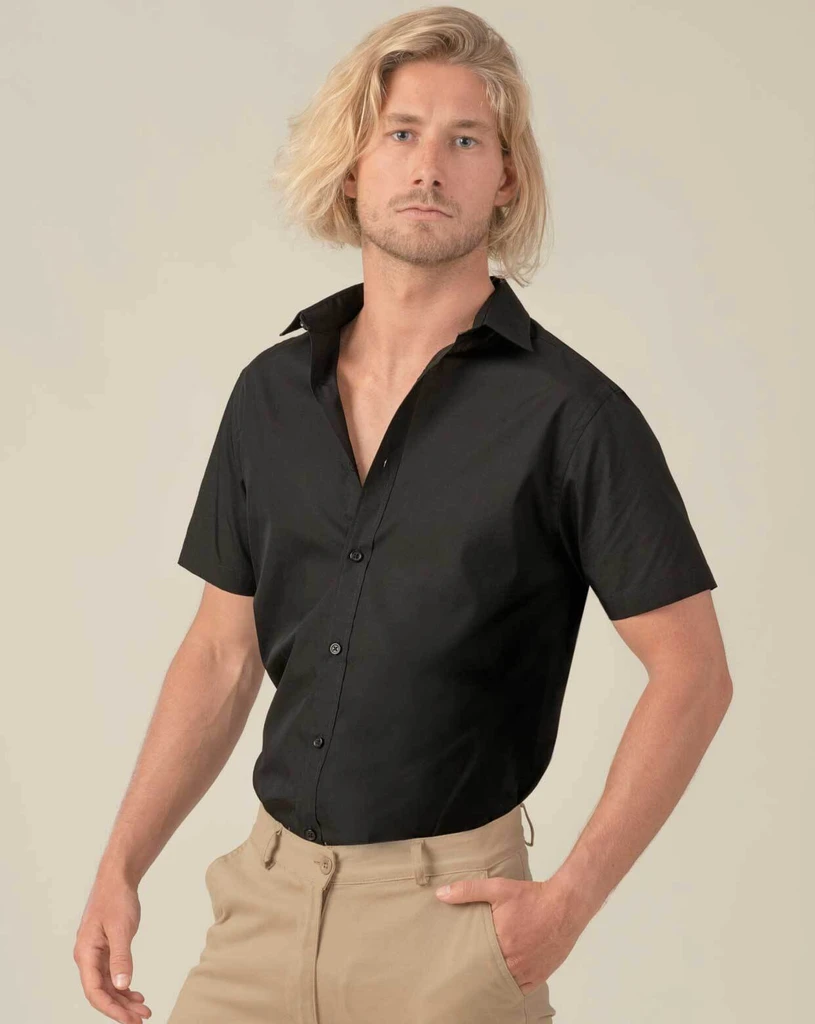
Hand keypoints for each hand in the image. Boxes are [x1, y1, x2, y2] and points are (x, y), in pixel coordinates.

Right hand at [74, 873, 151, 1022]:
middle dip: (120, 1008)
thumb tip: (122, 986)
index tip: (129, 1019)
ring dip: (124, 999)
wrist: (117, 879)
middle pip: (101, 992)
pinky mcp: (105, 949)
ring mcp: (96, 954)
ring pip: (108, 985)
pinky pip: (112, 974)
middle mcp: (87, 957)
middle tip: (142, 1019)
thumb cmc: (116, 899)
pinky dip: (124, 985)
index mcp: (86, 953)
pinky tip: (136, 993)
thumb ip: (121, 958)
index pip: (95, 991)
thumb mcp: (121, 928)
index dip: (111, 1008)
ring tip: (143, 1009)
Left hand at [435, 874, 584, 993]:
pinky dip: (510, 986)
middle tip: (464, 971)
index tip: (454, 962)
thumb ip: (468, 891)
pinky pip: (520, 989)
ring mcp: (528, 971)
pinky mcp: (540, 975)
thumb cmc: (533, 897)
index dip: (464, 962)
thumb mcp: (498, 888)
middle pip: (488, 974)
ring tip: (481, 976)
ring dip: (493, 980)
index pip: (474, 960)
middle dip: (477, 972)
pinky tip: (501, 980)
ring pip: (503, 984)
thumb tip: (442, 894)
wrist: (565, 905)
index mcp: (501, 942)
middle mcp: (514, 961)